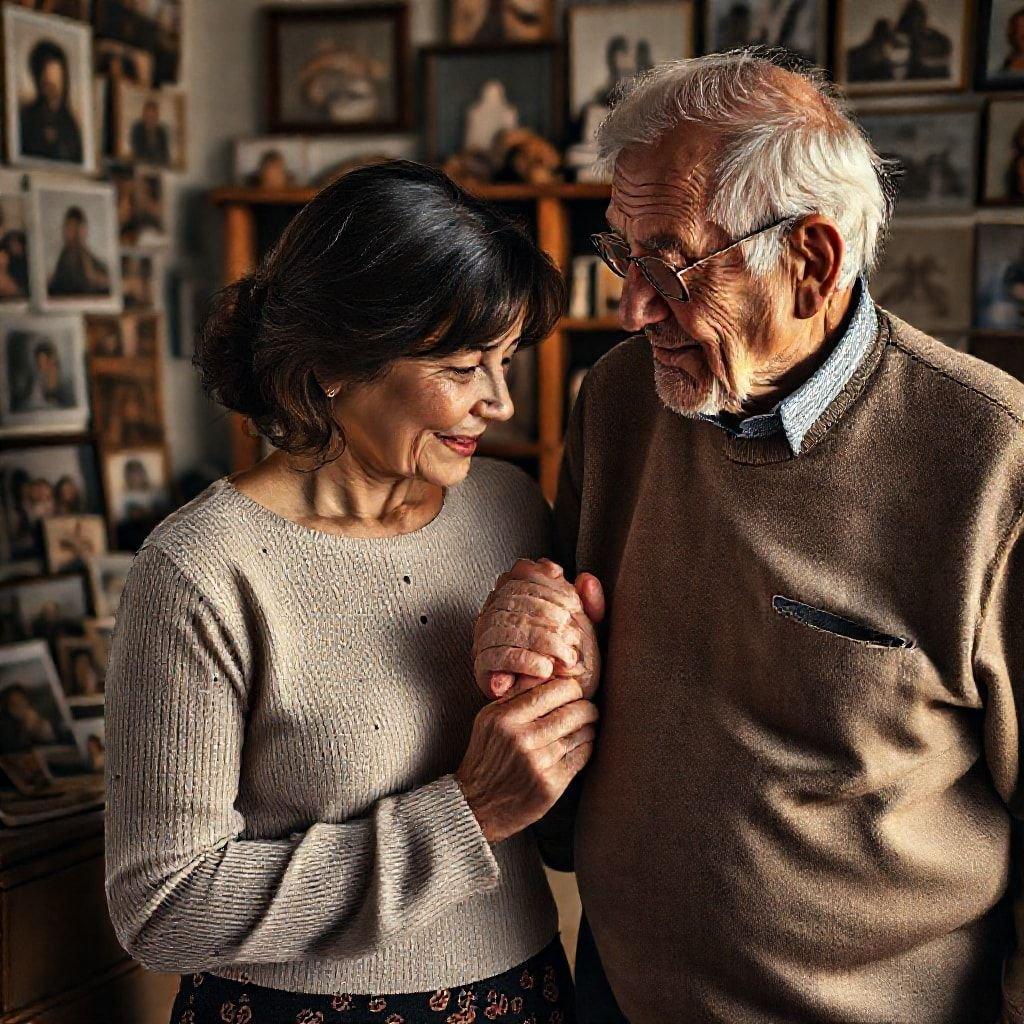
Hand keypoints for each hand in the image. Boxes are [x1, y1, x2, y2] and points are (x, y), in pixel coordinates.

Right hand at [456, 676, 597, 843]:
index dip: (571, 688)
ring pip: (582, 733)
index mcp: (505, 718)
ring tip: (586, 726)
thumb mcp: (489, 719)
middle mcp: (522, 739)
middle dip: (587, 708)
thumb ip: (516, 695)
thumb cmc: (486, 755)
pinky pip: (582, 756)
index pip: (554, 690)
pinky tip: (581, 744)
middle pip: (574, 711)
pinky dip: (587, 746)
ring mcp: (538, 763)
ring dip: (589, 727)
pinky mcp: (551, 785)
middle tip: (588, 709)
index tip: (573, 692)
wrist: (476, 804)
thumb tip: (551, 672)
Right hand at [474, 558, 604, 699]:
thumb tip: (586, 579)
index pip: (520, 571)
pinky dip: (523, 661)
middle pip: (512, 596)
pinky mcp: (482, 667)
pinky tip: (545, 669)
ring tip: (565, 656)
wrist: (555, 706)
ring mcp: (484, 637)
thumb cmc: (570, 662)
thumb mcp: (585, 629)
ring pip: (504, 625)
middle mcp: (495, 610)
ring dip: (539, 640)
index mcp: (516, 593)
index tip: (573, 603)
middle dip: (547, 612)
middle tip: (573, 634)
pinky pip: (495, 657)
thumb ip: (589, 604)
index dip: (547, 583)